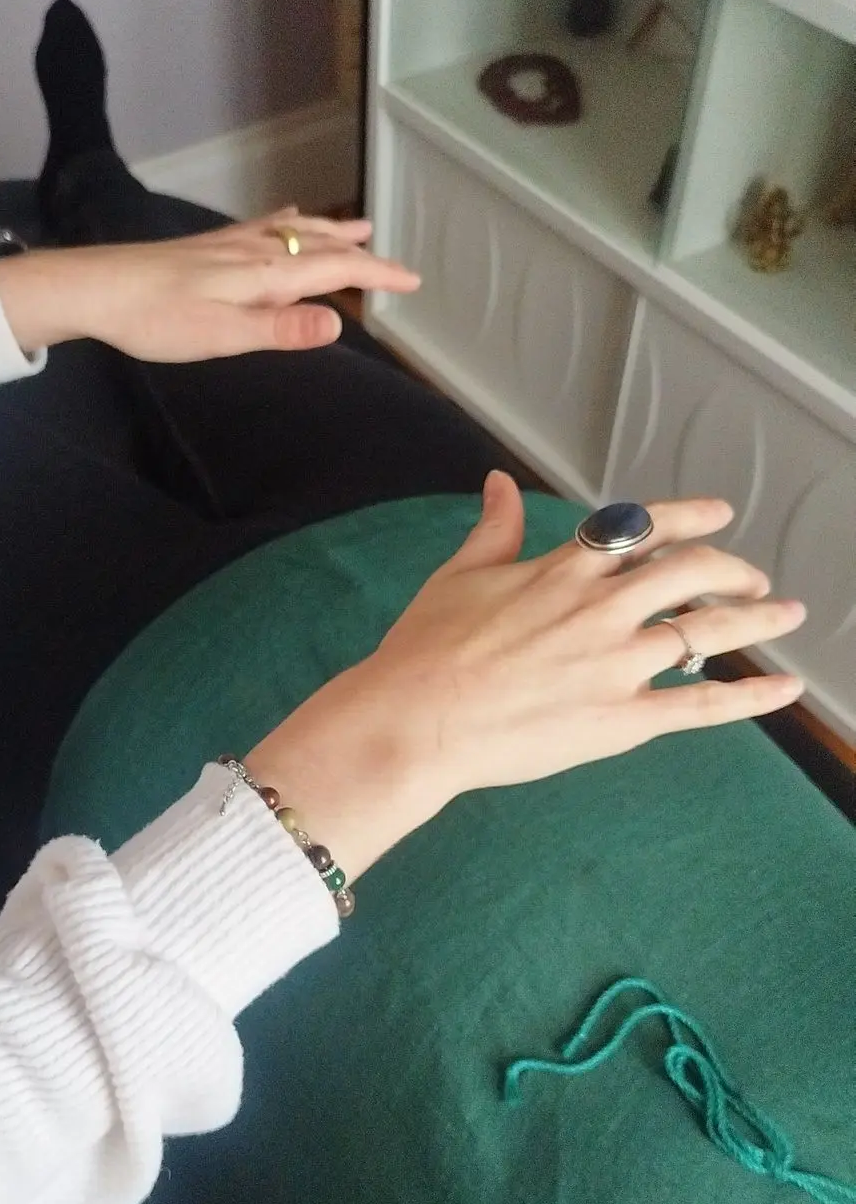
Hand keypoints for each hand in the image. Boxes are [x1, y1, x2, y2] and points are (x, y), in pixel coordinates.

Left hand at [0, 211, 419, 360]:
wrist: (97, 289)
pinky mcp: (208, 246)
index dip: (378, 275)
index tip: (413, 281)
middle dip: (362, 254)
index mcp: (267, 275)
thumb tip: (340, 323)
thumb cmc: (157, 320)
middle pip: (322, 246)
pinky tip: (287, 218)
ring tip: (358, 228)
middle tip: (395, 264)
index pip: (336, 269)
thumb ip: (281, 329)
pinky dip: (289, 222)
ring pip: (296, 232)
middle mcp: (256, 251)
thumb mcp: (223, 335)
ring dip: (331, 232)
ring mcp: (231, 245)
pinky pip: (265, 226)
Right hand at [247, 472, 805, 879]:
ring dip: (758, 617)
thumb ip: (493, 528)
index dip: (690, 516)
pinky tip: (784, 689)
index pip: (644, 527)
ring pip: (708, 629)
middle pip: (691, 572)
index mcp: (563, 570)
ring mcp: (617, 664)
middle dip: (732, 569)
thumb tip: (500, 483)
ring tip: (787, 614)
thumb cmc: (424, 651)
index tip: (719, 514)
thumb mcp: (458, 576)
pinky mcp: (623, 719)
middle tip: (752, 578)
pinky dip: (751, 696)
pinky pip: (702, 705)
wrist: (416, 721)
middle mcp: (601, 609)